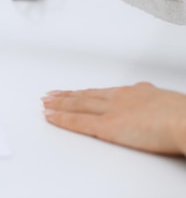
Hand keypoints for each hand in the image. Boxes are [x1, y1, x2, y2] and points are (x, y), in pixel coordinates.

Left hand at [42, 82, 185, 155]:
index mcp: (137, 93)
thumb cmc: (185, 116)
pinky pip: (78, 122)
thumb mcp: (170, 103)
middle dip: (67, 96)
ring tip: (45, 103)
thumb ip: (158, 104)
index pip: (104, 92)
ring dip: (59, 104)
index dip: (86, 92)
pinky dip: (62, 119)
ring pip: (78, 105)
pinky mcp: (107, 126)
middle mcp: (120, 98)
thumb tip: (160, 105)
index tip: (74, 91)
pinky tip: (50, 117)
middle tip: (50, 95)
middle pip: (86, 96)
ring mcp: (111, 111)